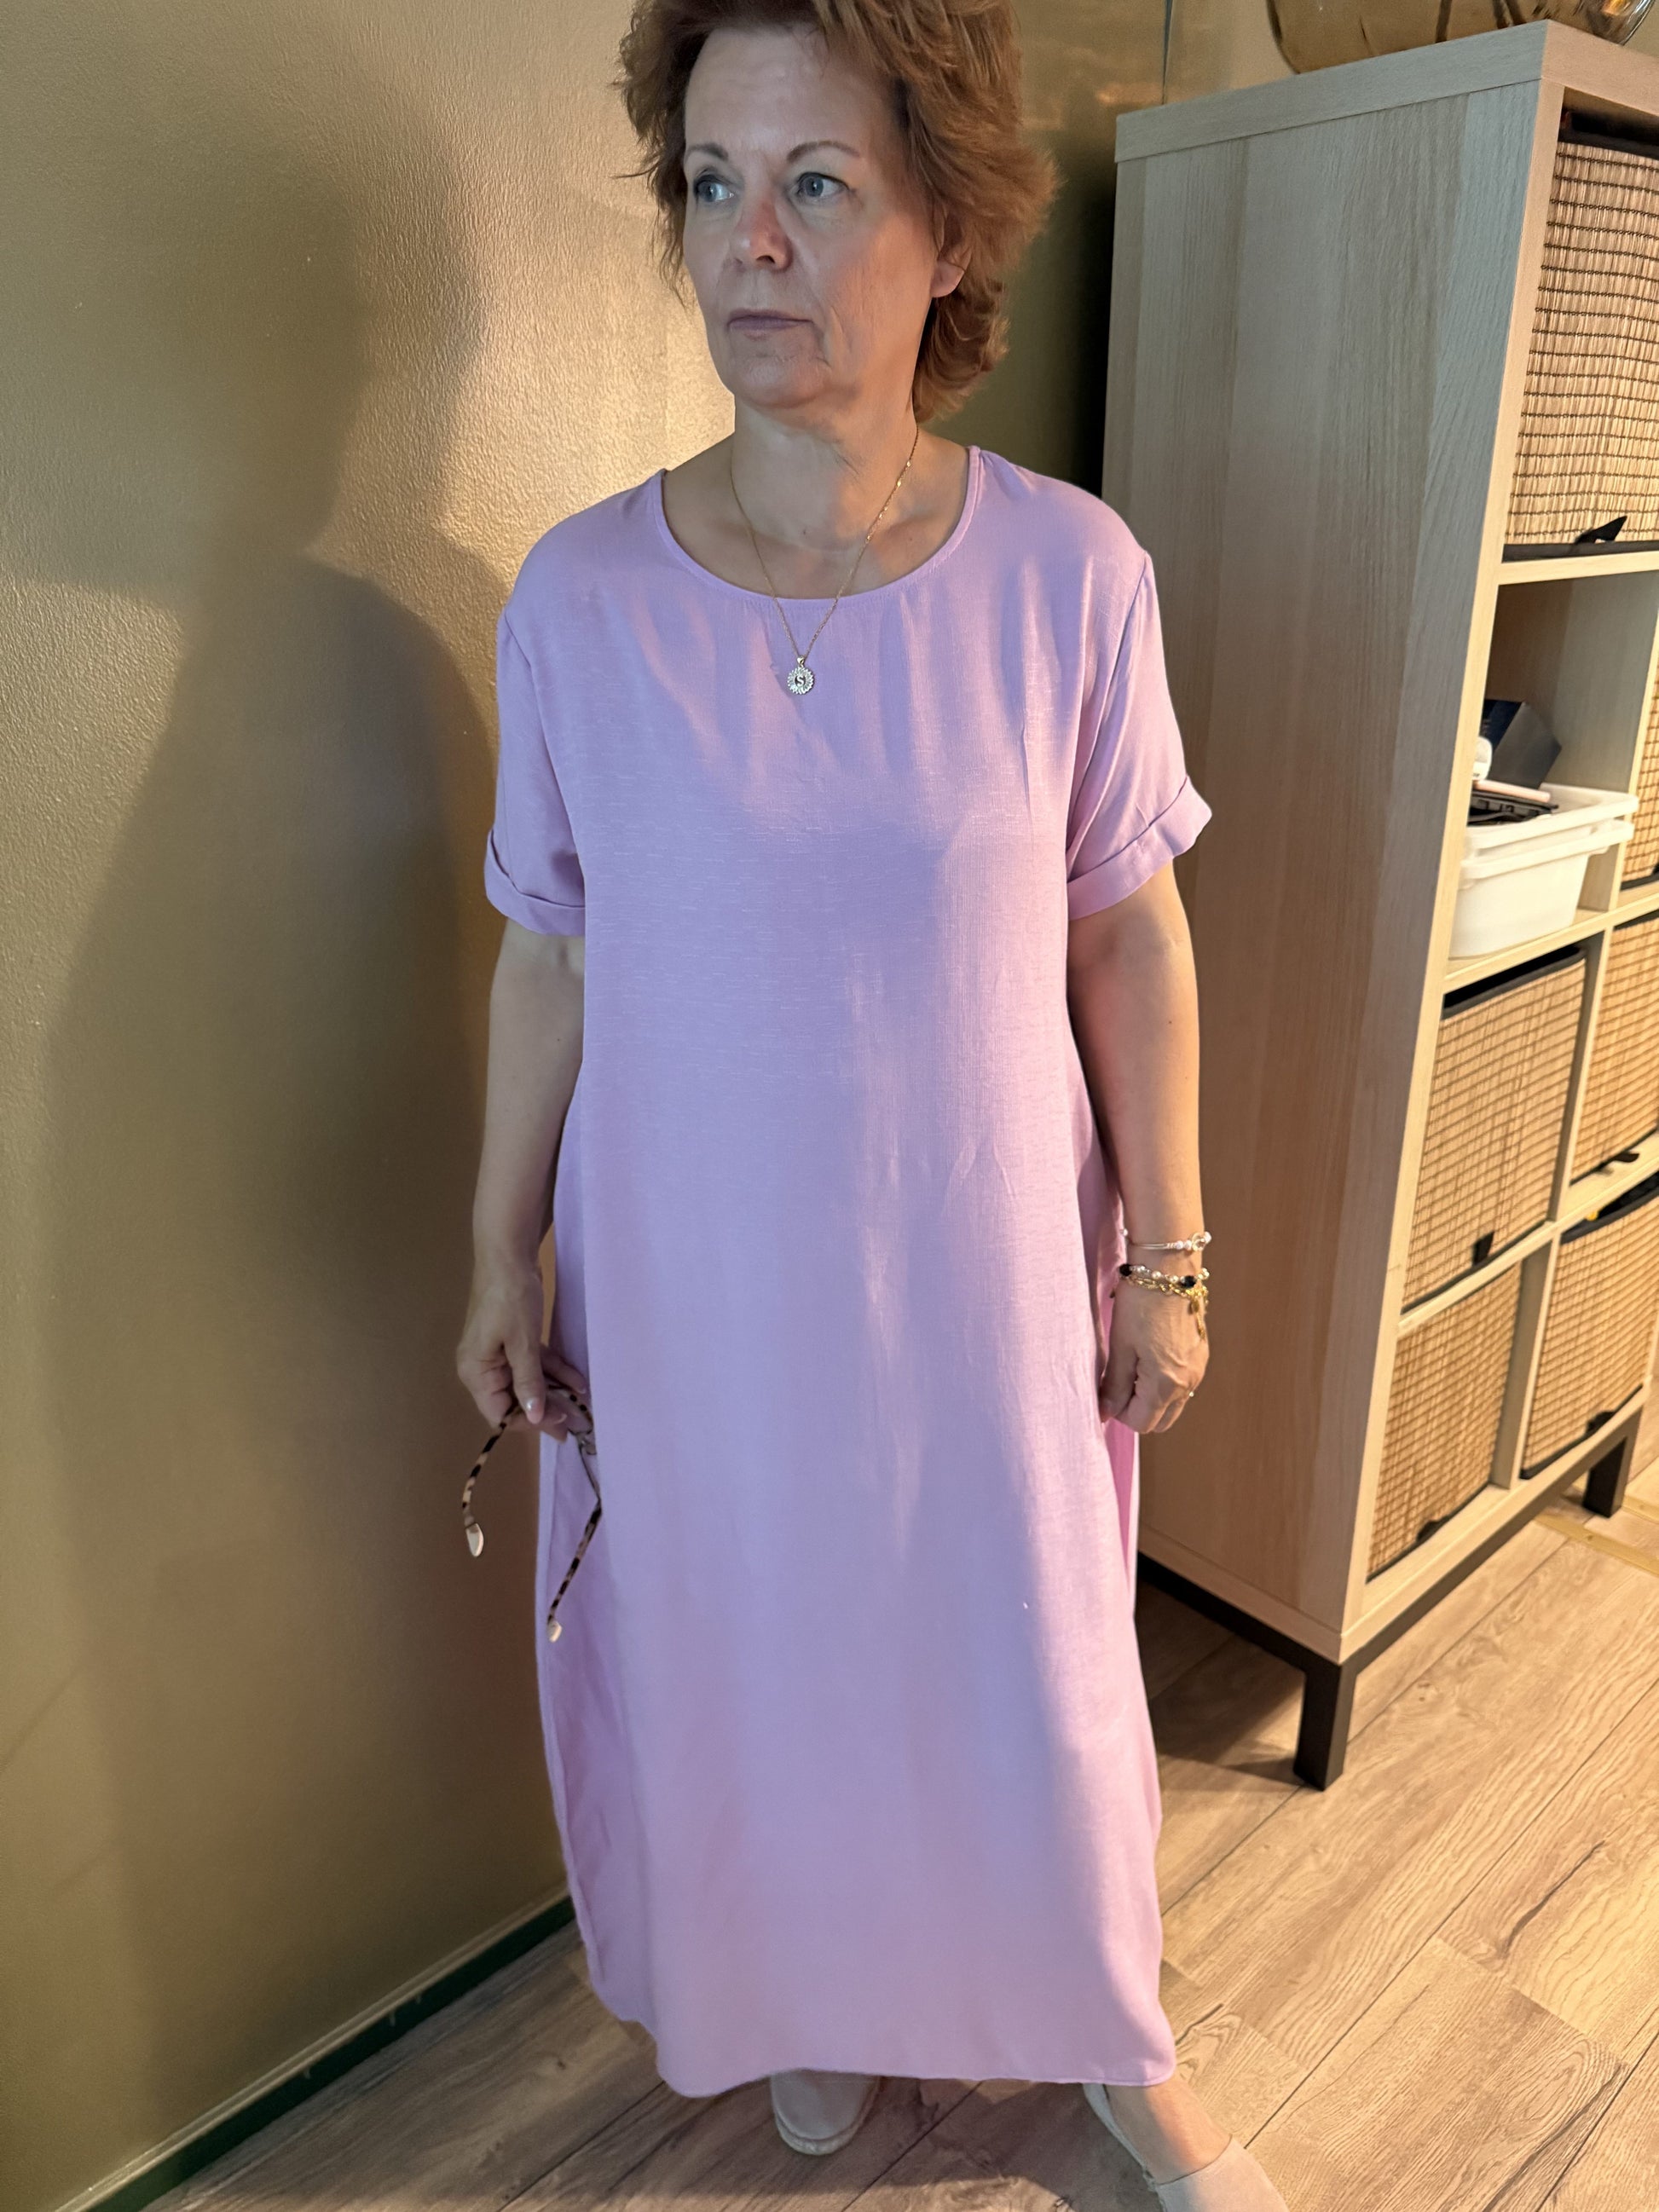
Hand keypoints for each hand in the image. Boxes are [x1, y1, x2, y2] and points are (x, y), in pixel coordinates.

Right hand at [456, 1254, 588, 1438]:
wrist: (509, 1254)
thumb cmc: (510, 1298)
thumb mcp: (522, 1343)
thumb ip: (528, 1381)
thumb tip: (533, 1416)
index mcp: (476, 1372)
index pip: (500, 1413)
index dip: (529, 1422)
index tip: (559, 1425)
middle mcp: (484, 1368)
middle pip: (515, 1400)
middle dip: (546, 1411)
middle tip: (577, 1424)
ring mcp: (499, 1353)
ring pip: (528, 1381)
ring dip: (555, 1392)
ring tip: (583, 1407)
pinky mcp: (514, 1340)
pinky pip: (534, 1363)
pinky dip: (554, 1371)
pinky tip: (578, 1381)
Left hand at [1098, 1277, 1207, 1432]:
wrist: (1169, 1269)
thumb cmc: (1140, 1304)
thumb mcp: (1120, 1346)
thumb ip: (1114, 1385)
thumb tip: (1105, 1413)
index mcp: (1166, 1384)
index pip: (1142, 1423)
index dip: (1120, 1412)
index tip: (1109, 1387)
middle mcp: (1188, 1383)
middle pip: (1161, 1421)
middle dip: (1138, 1410)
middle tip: (1120, 1380)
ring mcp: (1197, 1370)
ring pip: (1173, 1404)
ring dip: (1151, 1397)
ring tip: (1134, 1364)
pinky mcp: (1200, 1357)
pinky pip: (1182, 1385)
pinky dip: (1164, 1382)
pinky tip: (1150, 1355)